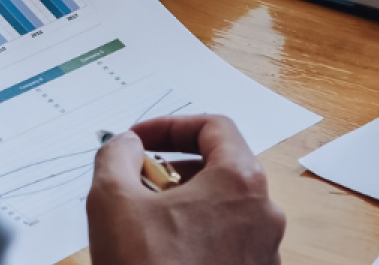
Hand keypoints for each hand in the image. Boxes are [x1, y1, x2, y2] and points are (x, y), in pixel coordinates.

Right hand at [87, 116, 285, 264]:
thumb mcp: (112, 200)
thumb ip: (117, 156)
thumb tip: (127, 144)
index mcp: (241, 181)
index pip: (215, 127)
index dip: (170, 126)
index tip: (139, 140)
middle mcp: (265, 212)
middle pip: (222, 168)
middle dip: (175, 169)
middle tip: (138, 182)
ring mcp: (265, 249)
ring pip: (225, 208)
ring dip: (185, 204)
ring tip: (145, 222)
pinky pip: (229, 242)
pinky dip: (198, 235)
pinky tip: (163, 252)